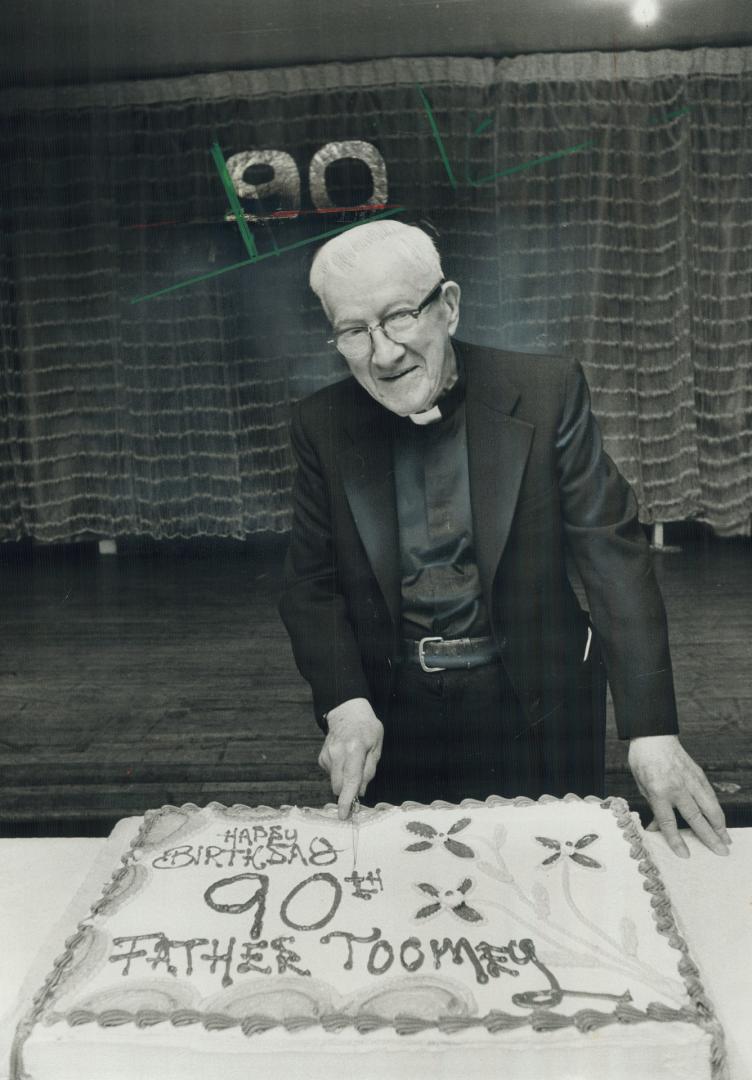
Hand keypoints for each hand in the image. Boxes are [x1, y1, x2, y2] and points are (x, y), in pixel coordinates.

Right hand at [318, 698, 383, 819]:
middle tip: (359, 789)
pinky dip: (339, 773)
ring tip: (354, 764)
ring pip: (335, 781)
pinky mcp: (322, 757)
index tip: (344, 814)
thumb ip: (369, 770)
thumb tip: (360, 791)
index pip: (351, 779)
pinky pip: (331, 774)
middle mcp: (337, 752)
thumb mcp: (376, 746)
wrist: (347, 712)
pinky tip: (345, 760)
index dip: (347, 799)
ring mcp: (327, 754)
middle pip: (339, 785)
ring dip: (345, 781)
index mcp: (355, 749)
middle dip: (348, 792)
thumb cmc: (367, 728)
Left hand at [628, 735, 730, 857]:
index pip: (668, 822)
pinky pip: (710, 795)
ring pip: (709, 806)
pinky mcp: (698, 774)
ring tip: (727, 840)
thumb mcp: (641, 786)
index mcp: (658, 791)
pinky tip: (721, 820)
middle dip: (709, 837)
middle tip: (721, 852)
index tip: (685, 855)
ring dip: (720, 825)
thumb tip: (657, 829)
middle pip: (696, 817)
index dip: (676, 840)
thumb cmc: (643, 761)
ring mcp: (690, 780)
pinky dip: (717, 809)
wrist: (653, 735)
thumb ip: (652, 808)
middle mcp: (677, 787)